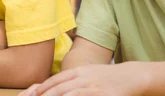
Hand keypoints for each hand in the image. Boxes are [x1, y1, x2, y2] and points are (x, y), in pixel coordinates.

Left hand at [18, 63, 146, 95]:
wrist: (131, 76)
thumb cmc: (106, 77)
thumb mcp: (88, 74)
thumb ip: (73, 80)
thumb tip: (57, 87)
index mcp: (78, 71)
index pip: (55, 80)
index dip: (43, 87)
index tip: (32, 94)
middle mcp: (83, 77)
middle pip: (59, 87)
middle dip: (45, 95)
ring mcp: (92, 86)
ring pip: (69, 93)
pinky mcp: (102, 94)